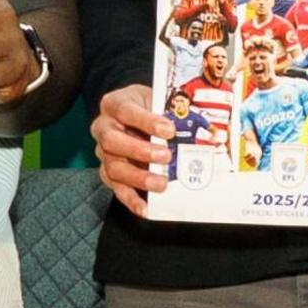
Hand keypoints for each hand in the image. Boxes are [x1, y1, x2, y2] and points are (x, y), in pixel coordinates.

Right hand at [88, 84, 168, 216]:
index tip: (169, 129)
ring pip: (113, 167)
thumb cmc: (150, 107)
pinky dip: (131, 200)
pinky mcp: (108, 172)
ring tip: (162, 183)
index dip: (146, 121)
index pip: (125, 111)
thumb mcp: (159, 100)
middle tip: (166, 156)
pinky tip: (146, 207)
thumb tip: (204, 131)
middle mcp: (103, 128)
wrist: (140, 114)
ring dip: (138, 178)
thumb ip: (173, 112)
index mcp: (115, 104)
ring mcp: (104, 152)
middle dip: (140, 151)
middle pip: (112, 141)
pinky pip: (116, 188)